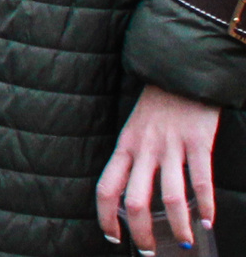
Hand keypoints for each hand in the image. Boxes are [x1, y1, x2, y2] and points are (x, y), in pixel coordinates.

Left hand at [98, 83, 220, 250]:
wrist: (179, 73)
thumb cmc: (157, 107)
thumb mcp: (134, 131)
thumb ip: (133, 160)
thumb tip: (135, 199)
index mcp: (124, 147)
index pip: (105, 187)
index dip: (105, 216)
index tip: (112, 237)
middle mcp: (144, 149)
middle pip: (134, 199)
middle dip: (141, 232)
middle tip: (149, 252)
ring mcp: (171, 146)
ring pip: (169, 196)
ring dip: (177, 226)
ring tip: (182, 244)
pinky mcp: (197, 142)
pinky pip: (201, 179)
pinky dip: (206, 205)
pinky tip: (207, 221)